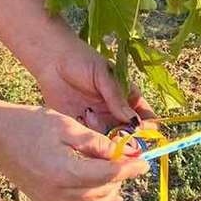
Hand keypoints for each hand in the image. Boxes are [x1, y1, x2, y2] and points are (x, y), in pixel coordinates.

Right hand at [0, 102, 149, 200]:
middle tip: (132, 163)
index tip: (145, 164)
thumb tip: (124, 152)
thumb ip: (96, 142)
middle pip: (102, 192)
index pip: (108, 176)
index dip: (129, 170)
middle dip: (121, 179)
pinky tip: (106, 197)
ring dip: (110, 195)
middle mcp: (58, 194)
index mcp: (64, 171)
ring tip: (122, 181)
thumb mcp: (66, 126)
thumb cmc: (29, 123)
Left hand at [35, 36, 155, 134]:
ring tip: (92, 121)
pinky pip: (91, 141)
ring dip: (107, 139)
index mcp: (128, 98)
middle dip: (128, 140)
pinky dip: (90, 140)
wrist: (51, 59)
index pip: (146, 118)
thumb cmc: (81, 60)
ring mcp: (99, 122)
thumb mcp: (103, 75)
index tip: (142, 130)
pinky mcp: (81, 127)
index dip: (149, 128)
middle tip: (119, 136)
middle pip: (131, 136)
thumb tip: (135, 121)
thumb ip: (117, 97)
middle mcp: (116, 114)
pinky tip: (83, 125)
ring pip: (111, 141)